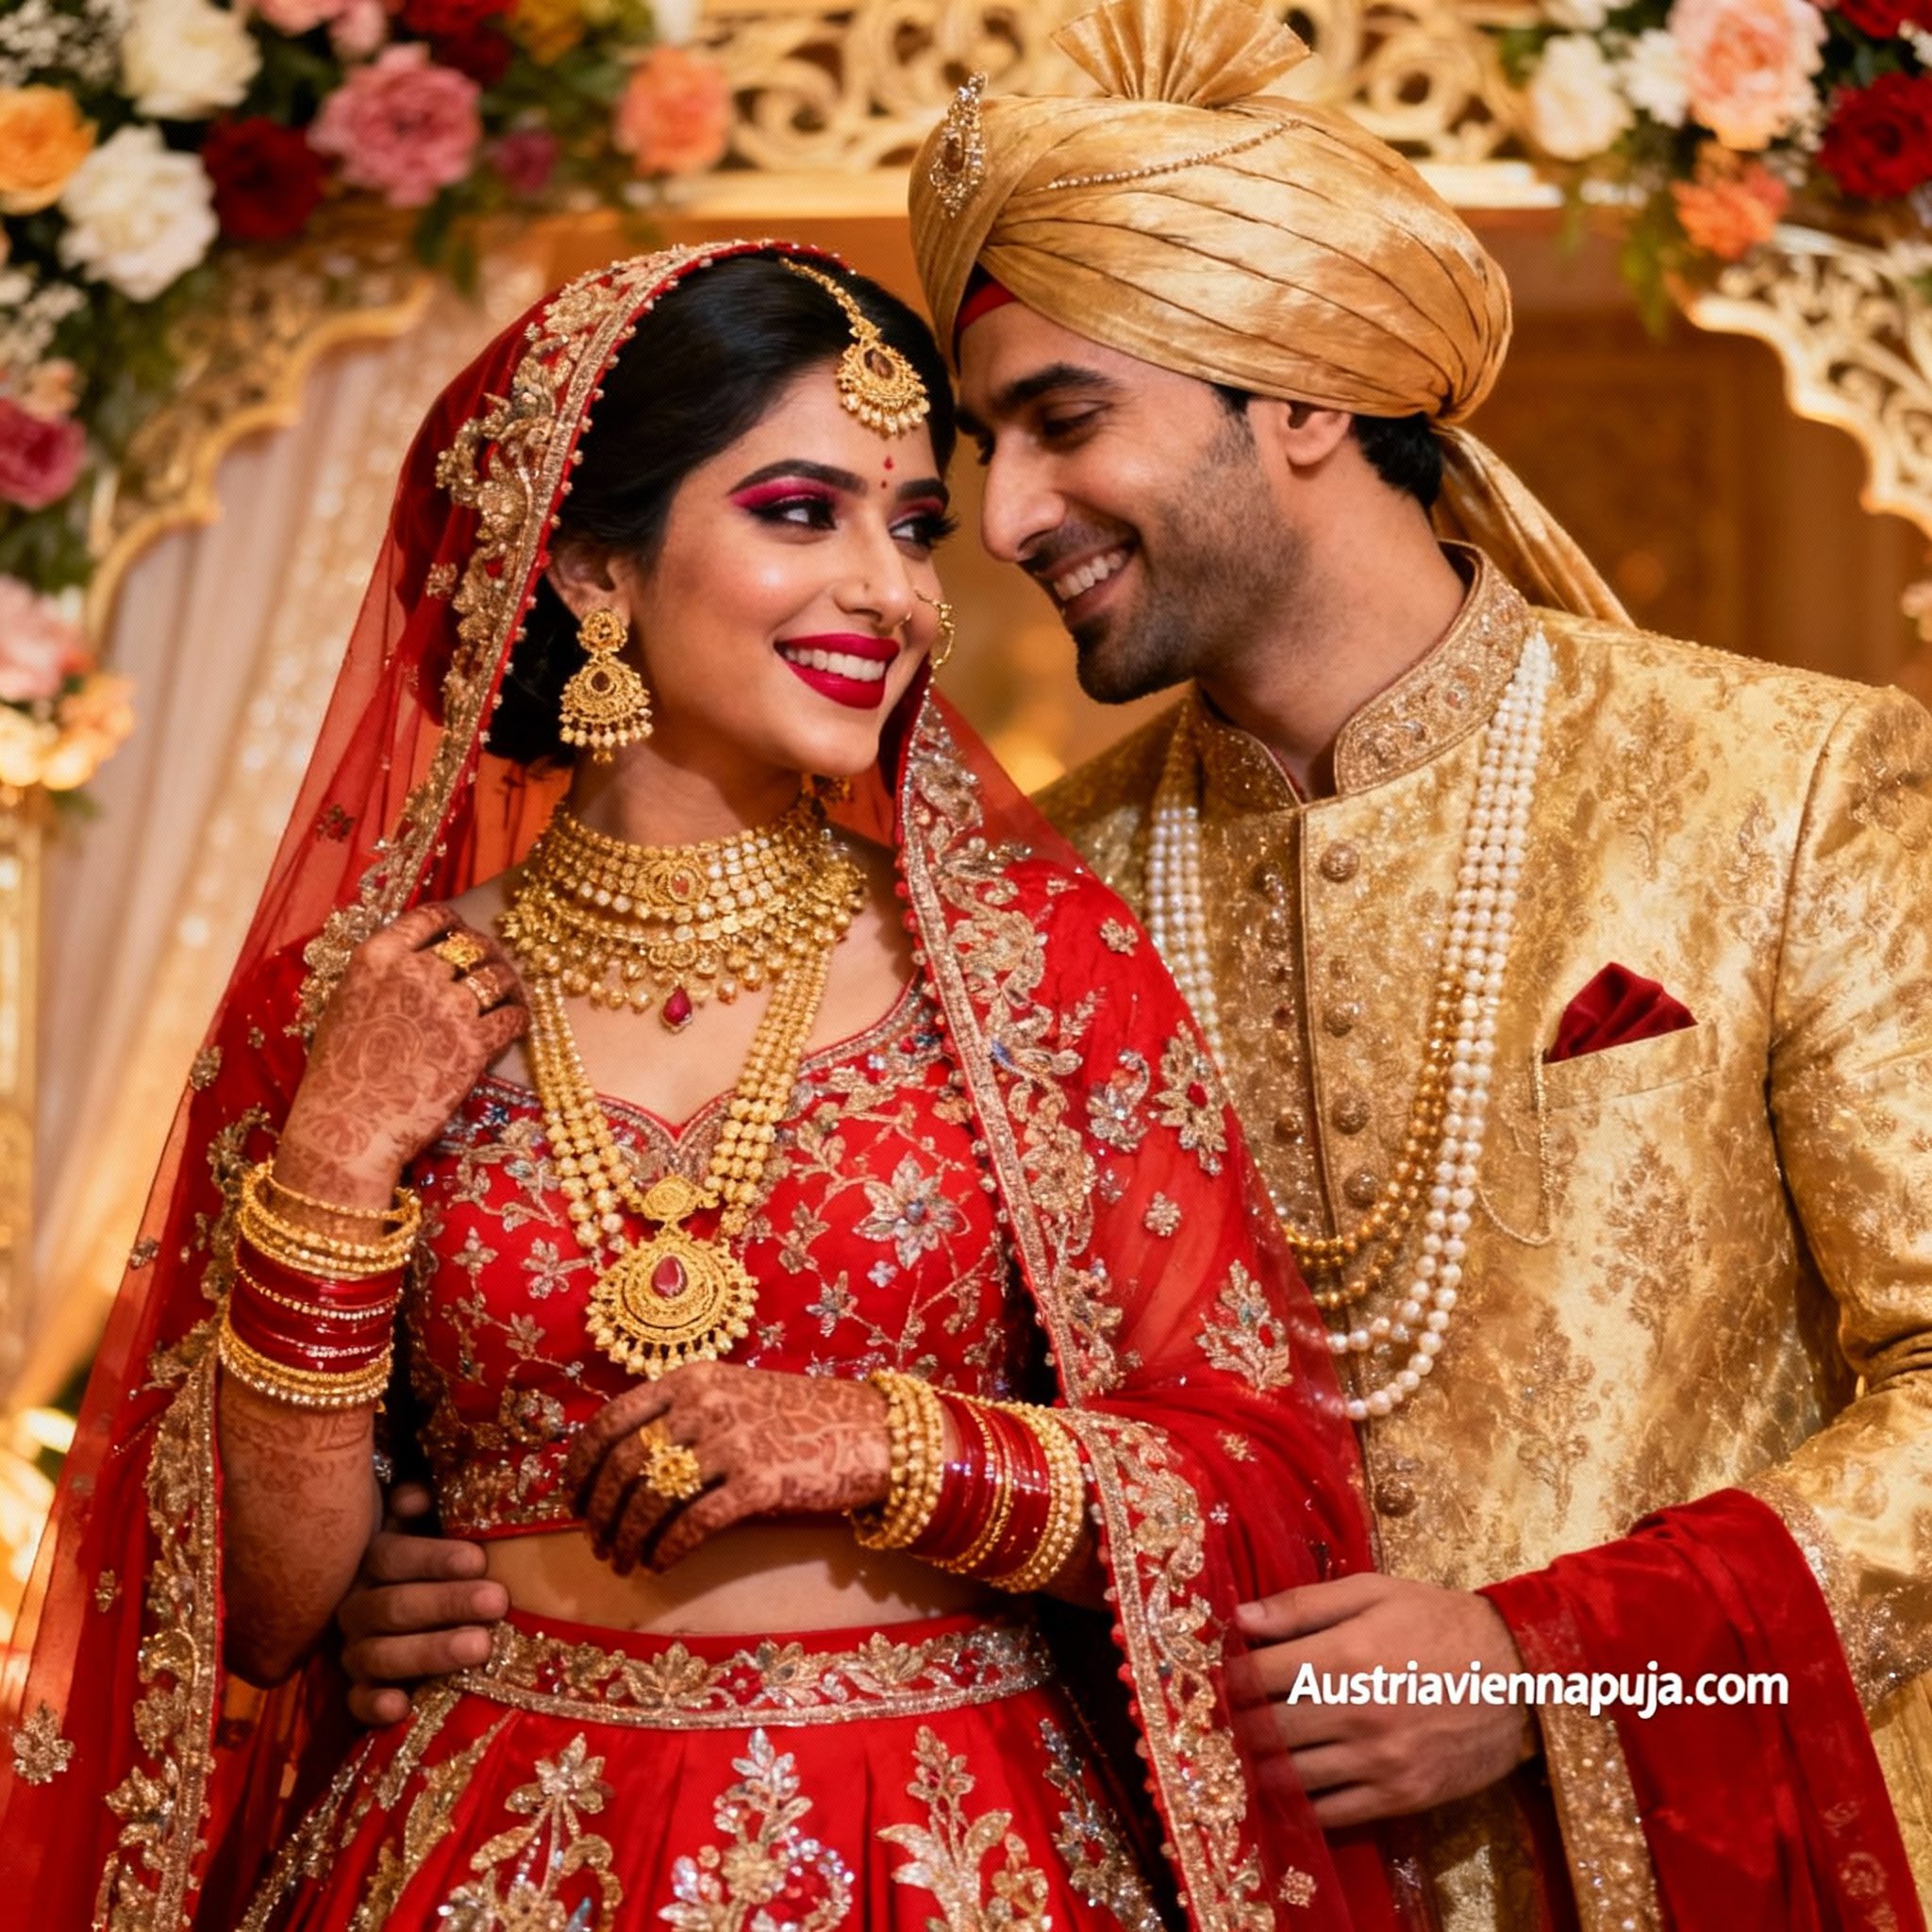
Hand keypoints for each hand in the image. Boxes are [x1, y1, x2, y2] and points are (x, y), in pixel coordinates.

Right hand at [278, 903, 526, 1206]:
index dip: (457, 925)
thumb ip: (385, 976)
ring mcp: (448, 1006)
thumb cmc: (340, 1073)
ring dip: (509, 984)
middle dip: (487, 956)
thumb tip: (422, 961)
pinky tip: (516, 1023)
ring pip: (498, 977)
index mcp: (378, 957)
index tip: (466, 935)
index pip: (432, 917)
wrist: (346, 1127)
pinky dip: (519, 1017)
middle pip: (471, 946)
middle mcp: (415, 972)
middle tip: (494, 969)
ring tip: (511, 996)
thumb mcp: (348, 1004)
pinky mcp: (473, 1044)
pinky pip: (512, 1016)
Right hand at [337, 1482, 506, 1724]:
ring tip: (481, 1647)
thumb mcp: (435, 1525)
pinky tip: (401, 1706)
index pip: (391, 1556)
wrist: (429, 1611)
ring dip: (428, 1651)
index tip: (478, 1559)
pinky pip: (356, 1703)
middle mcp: (358, 1605)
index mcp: (375, 1560)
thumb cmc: (445, 1560)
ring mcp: (355, 1650)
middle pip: (392, 1606)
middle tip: (497, 1602)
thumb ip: (428, 1506)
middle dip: (446, 1603)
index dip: (433, 1558)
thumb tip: (416, 1497)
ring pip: (378, 1654)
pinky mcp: (360, 1691)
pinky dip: (374, 1705)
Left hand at [562, 1361, 891, 1575]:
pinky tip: (661, 1564)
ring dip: (629, 1539)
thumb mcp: (732, 1396)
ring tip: (623, 1563)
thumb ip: (681, 1418)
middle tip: (597, 1544)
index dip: (581, 1467)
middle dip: (600, 1513)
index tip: (571, 1500)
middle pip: (625, 1465)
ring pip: (654, 1498)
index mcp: (691, 1378)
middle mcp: (706, 1403)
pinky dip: (668, 1549)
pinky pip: (695, 1523)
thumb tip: (618, 1474)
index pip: (611, 1421)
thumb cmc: (796, 1418)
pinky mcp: (760, 1482)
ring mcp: (734, 1441)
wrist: (869, 1430)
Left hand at [1232, 1574, 1537, 1827]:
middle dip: (1237, 1725)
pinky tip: (1289, 1787)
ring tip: (1248, 1754)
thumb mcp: (1373, 1591)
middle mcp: (1355, 1713)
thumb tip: (1241, 1617)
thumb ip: (1303, 1604)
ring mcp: (1378, 1761)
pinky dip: (1301, 1804)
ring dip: (1261, 1767)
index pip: (1257, 1676)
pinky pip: (1332, 1813)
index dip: (1228, 1679)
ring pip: (1292, 1776)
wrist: (1517, 1672)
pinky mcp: (1400, 1796)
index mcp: (1343, 1656)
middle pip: (1267, 1731)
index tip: (1217, 1679)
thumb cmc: (1437, 1621)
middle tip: (1224, 1721)